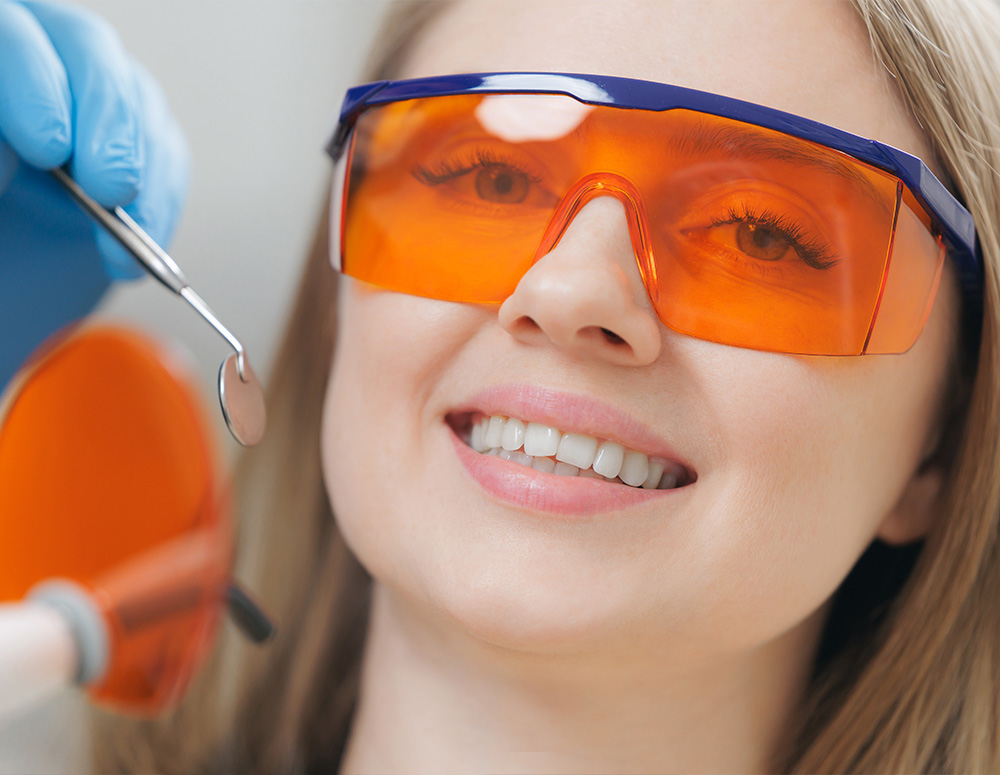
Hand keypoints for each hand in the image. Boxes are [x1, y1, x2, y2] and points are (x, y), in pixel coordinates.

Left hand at [0, 0, 187, 389]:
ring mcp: (96, 93)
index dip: (35, 88)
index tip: (46, 149)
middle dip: (107, 125)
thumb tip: (4, 161)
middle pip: (89, 53)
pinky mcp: (138, 133)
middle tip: (108, 187)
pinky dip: (162, 204)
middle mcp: (43, 55)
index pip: (13, 40)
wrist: (3, 257)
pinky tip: (143, 245)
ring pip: (137, 101)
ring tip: (123, 241)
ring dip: (142, 178)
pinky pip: (167, 153)